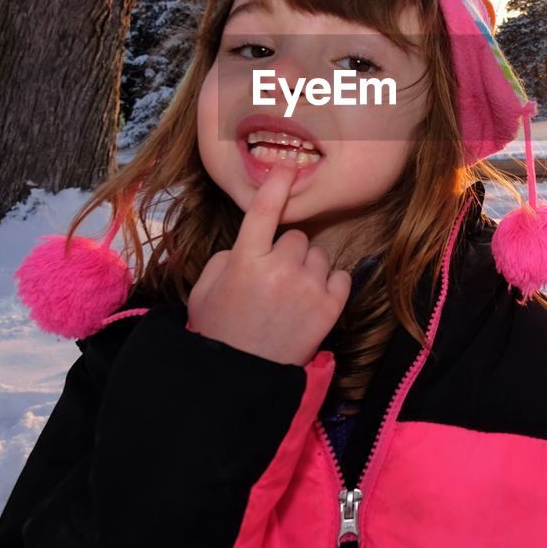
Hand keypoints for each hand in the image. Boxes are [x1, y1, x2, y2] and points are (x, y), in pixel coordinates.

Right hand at [186, 160, 351, 366]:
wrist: (240, 380)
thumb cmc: (219, 332)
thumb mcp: (205, 289)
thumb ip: (227, 257)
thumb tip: (251, 243)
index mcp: (245, 260)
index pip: (265, 210)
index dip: (277, 184)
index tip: (287, 167)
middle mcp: (279, 269)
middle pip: (295, 237)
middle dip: (285, 252)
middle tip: (272, 279)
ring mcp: (307, 288)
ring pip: (319, 256)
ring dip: (308, 269)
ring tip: (290, 296)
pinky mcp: (330, 309)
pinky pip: (341, 277)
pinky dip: (330, 285)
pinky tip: (312, 301)